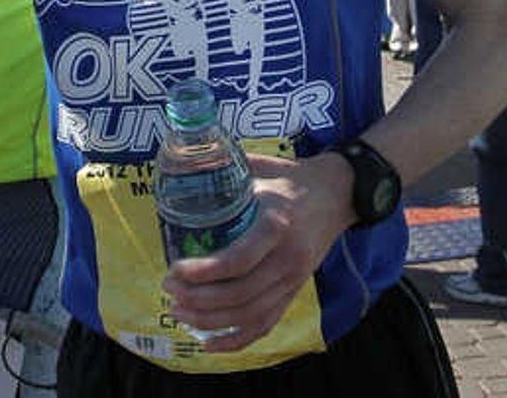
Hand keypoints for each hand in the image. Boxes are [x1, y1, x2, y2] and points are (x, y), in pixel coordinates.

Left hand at [162, 153, 353, 351]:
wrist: (338, 193)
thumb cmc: (291, 178)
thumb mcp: (260, 167)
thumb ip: (223, 168)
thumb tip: (180, 162)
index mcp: (276, 225)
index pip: (239, 260)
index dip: (204, 271)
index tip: (175, 269)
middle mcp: (287, 259)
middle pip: (241, 294)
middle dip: (199, 299)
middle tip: (168, 290)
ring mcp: (294, 280)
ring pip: (250, 314)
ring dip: (210, 320)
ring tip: (178, 312)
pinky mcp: (295, 292)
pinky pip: (266, 324)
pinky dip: (237, 339)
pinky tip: (209, 343)